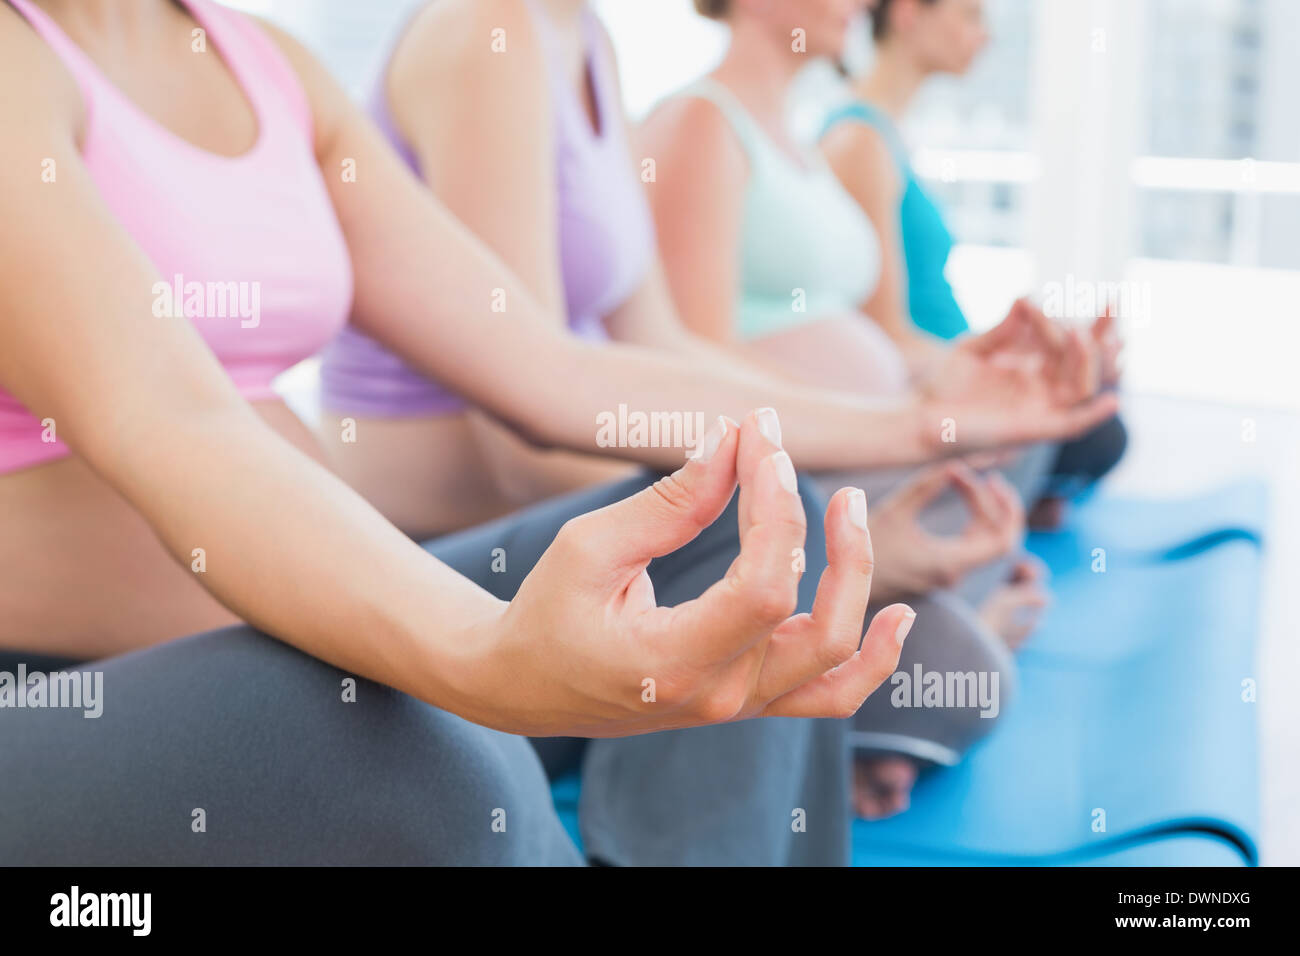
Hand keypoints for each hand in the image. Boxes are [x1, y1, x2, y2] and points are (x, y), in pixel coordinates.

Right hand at [451, 410, 915, 736]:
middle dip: (821, 532)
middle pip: (818, 622)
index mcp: (674, 665)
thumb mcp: (589, 548)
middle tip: (788, 457)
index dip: (774, 507)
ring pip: (836, 658)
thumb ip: (668, 503)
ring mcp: (739, 707)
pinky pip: (829, 693)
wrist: (523, 685)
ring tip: (852, 510)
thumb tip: (732, 444)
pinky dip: (872, 660)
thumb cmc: (546, 612)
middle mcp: (720, 697)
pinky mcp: (746, 699)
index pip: (764, 587)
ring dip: (857, 581)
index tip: (756, 440)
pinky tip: (898, 617)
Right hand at [867, 462, 1024, 601]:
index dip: (1000, 505)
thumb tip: (958, 461)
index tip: (971, 476)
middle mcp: (955, 574)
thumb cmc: (863, 548)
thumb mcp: (895, 510)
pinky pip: (974, 544)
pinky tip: (965, 498)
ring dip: (989, 511)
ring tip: (977, 481)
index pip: (1001, 539)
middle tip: (992, 478)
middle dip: (1003, 507)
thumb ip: (928, 485)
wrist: (839, 583)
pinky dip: (976, 520)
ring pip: (989, 543)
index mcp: (949, 564)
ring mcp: (949, 574)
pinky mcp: (941, 569)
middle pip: (1002, 542)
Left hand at [916, 301, 1117, 451]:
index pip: (1062, 338)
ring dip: (1090, 360)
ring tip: (1082, 334)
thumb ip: (1002, 330)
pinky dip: (1092, 415)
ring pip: (1082, 385)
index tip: (1034, 299)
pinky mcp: (1034, 430)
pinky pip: (1072, 425)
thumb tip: (1026, 297)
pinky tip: (1111, 401)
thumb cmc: (944, 386)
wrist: (920, 418)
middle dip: (1102, 331)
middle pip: (1085, 359)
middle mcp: (1042, 386)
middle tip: (1114, 303)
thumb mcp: (973, 351)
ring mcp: (1041, 408)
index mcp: (1031, 365)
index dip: (1057, 317)